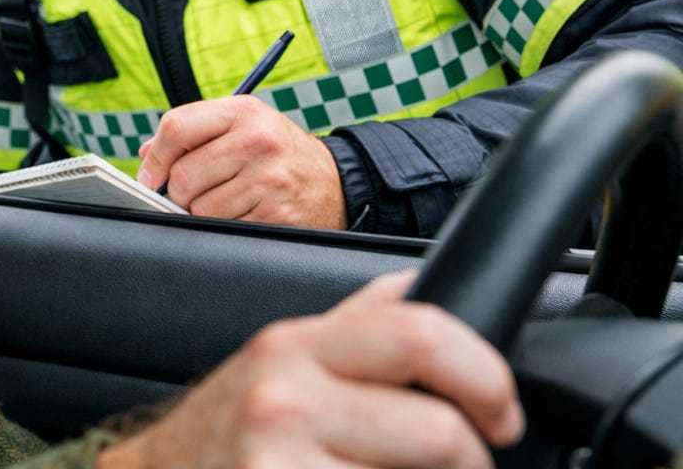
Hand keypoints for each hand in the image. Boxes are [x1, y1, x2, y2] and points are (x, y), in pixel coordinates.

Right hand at [97, 271, 524, 468]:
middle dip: (473, 463)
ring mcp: (279, 464)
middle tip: (461, 468)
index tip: (501, 414)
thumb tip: (425, 282)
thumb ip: (359, 320)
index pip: (421, 334)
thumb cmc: (231, 425)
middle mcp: (285, 400)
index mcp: (297, 345)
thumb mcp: (287, 355)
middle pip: (440, 432)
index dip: (486, 378)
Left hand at [136, 96, 345, 228]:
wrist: (335, 182)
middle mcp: (257, 141)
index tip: (149, 176)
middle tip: (191, 194)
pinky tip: (244, 212)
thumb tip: (146, 156)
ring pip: (200, 208)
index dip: (154, 157)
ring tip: (225, 200)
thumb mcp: (242, 126)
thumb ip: (194, 133)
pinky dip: (225, 225)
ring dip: (201, 212)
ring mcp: (269, 179)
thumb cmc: (275, 153)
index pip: (176, 128)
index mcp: (243, 111)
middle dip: (177, 192)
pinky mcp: (276, 214)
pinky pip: (224, 227)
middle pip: (182, 176)